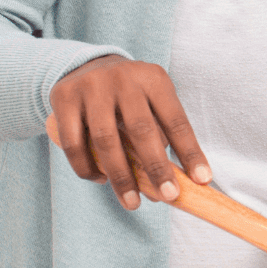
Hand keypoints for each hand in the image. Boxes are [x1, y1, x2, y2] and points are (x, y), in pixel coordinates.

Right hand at [45, 55, 209, 210]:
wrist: (86, 65)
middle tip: (167, 197)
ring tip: (132, 202)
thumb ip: (162, 133)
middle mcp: (124, 79)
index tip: (202, 180)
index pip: (176, 120)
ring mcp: (91, 87)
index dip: (190, 152)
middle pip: (142, 130)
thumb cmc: (130, 94)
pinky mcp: (64, 98)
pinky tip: (100, 180)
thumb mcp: (152, 101)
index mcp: (154, 79)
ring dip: (120, 176)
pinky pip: (73, 142)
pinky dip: (86, 167)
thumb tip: (174, 181)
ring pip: (106, 140)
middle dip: (157, 168)